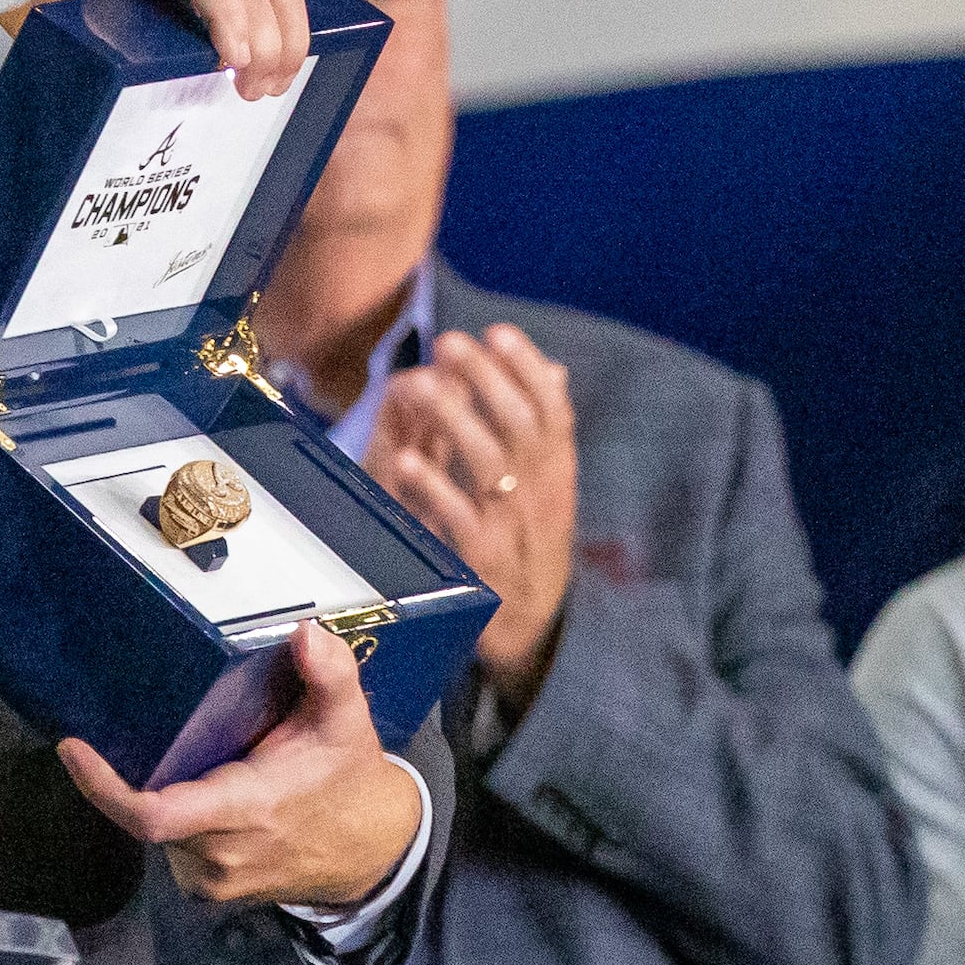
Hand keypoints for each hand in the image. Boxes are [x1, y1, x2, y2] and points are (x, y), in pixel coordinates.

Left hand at [58, 620, 422, 906]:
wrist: (370, 852)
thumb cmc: (348, 781)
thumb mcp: (345, 721)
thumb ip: (329, 674)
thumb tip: (305, 633)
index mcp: (245, 810)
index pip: (153, 815)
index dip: (103, 787)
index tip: (72, 747)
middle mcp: (220, 854)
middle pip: (146, 814)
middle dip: (138, 772)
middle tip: (150, 728)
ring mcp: (212, 879)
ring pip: (156, 829)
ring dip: (161, 793)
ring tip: (194, 759)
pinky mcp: (208, 890)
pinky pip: (170, 846)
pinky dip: (174, 815)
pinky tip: (199, 789)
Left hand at [369, 326, 577, 713]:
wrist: (535, 633)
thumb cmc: (531, 544)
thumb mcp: (547, 489)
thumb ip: (543, 433)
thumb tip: (554, 370)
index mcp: (557, 474)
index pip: (553, 411)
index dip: (528, 370)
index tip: (498, 332)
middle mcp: (542, 498)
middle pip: (522, 428)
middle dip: (488, 381)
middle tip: (450, 343)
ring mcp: (513, 532)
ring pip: (491, 468)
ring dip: (457, 422)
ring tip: (423, 386)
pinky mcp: (483, 567)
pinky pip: (459, 524)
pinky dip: (434, 490)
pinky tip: (407, 460)